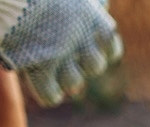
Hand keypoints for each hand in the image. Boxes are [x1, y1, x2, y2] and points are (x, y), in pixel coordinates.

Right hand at [0, 0, 122, 106]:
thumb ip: (89, 4)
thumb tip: (102, 6)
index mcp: (91, 18)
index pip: (111, 45)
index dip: (107, 50)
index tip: (98, 47)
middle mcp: (79, 39)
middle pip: (95, 66)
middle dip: (86, 66)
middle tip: (71, 58)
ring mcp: (60, 54)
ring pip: (74, 83)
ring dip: (69, 82)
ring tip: (59, 75)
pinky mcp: (39, 66)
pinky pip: (50, 94)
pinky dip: (50, 95)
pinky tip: (50, 93)